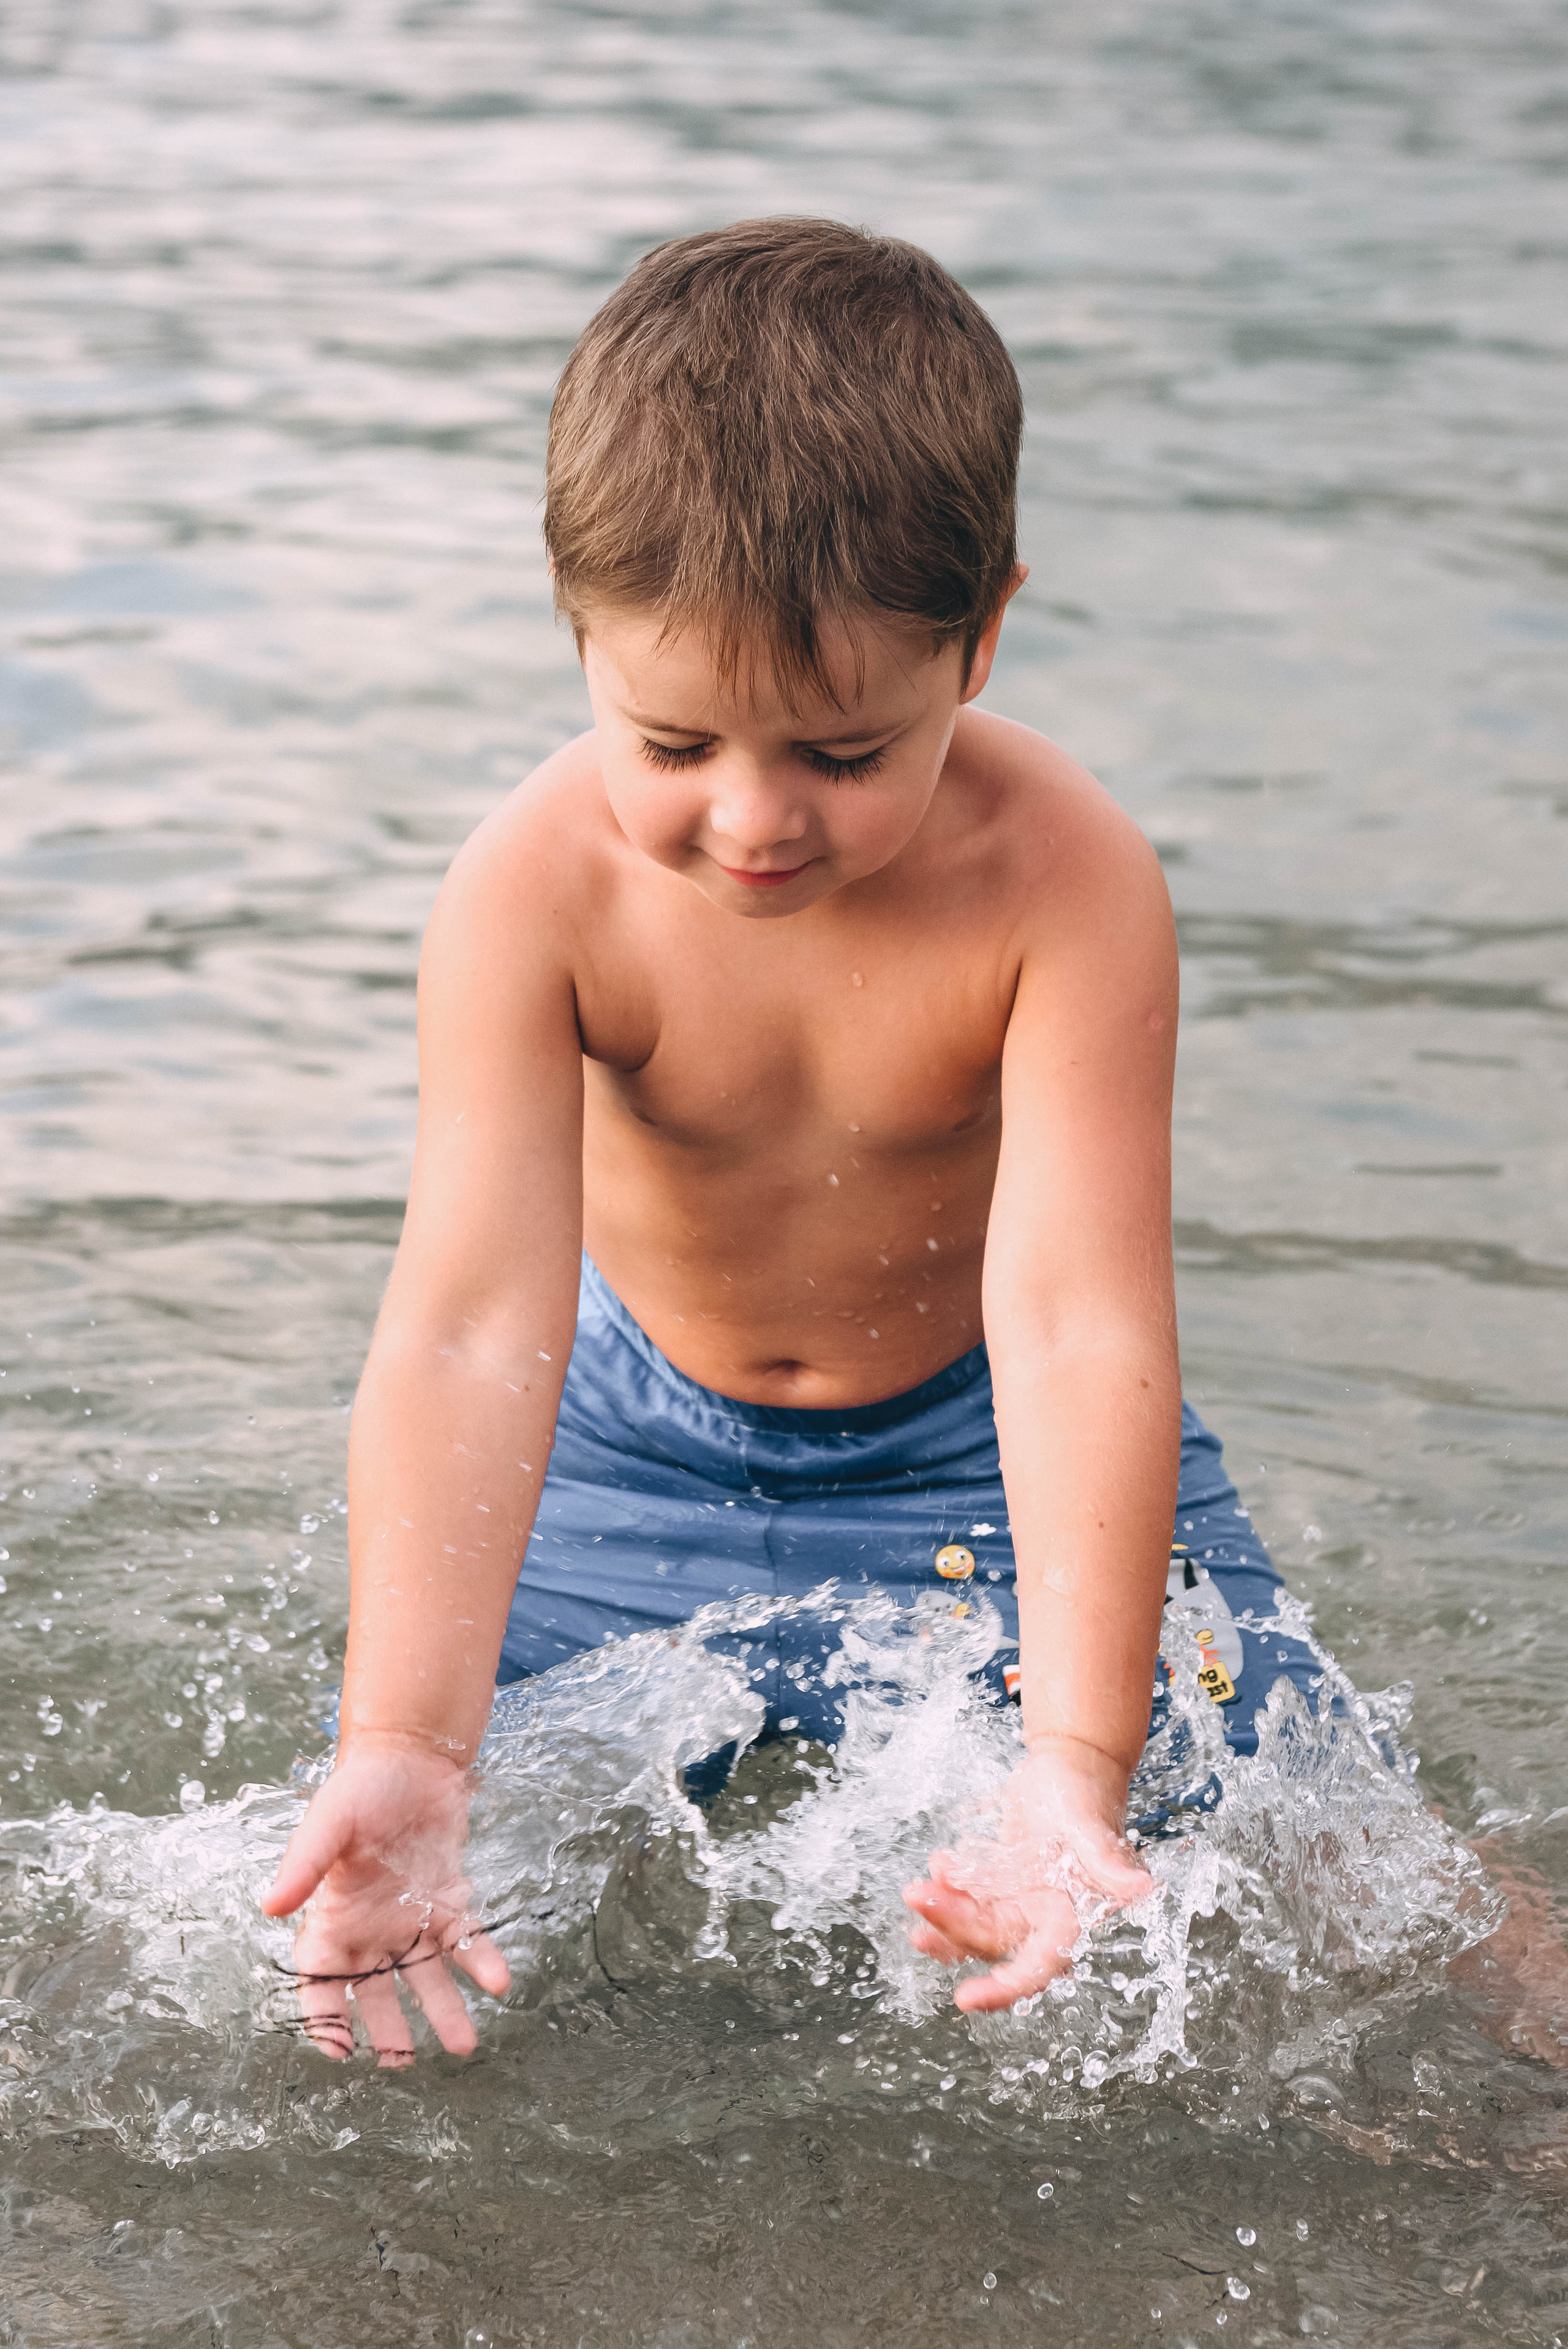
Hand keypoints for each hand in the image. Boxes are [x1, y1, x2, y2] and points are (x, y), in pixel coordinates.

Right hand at [261, 1736, 510, 2065]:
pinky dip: (482, 1960)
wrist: (413, 1756)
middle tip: (403, 2064)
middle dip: (389, 2030)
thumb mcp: (328, 1823)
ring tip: (464, 2045)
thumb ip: (304, 1864)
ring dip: (444, 2010)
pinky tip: (500, 1982)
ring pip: (426, 1976)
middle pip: (376, 1991)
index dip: (324, 2017)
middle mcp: (372, 1926)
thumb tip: (270, 1906)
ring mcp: (412, 1916)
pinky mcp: (449, 1899)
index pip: (321, 1979)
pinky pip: (466, 1940)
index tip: (338, 2051)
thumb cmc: (361, 1787)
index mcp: (333, 1915)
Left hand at [902, 1735, 1153, 2010]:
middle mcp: (1046, 1915)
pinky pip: (970, 1901)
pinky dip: (949, 1892)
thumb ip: (1108, 1861)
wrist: (1072, 1763)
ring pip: (976, 1925)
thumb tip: (1142, 1888)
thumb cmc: (1088, 1791)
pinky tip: (937, 1867)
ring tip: (915, 1892)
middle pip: (993, 1941)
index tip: (966, 1998)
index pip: (1040, 1964)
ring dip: (944, 1914)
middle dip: (953, 1928)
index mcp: (1073, 1913)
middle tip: (919, 1896)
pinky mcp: (1004, 1881)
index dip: (1006, 1988)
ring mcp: (1022, 1899)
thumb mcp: (1091, 1824)